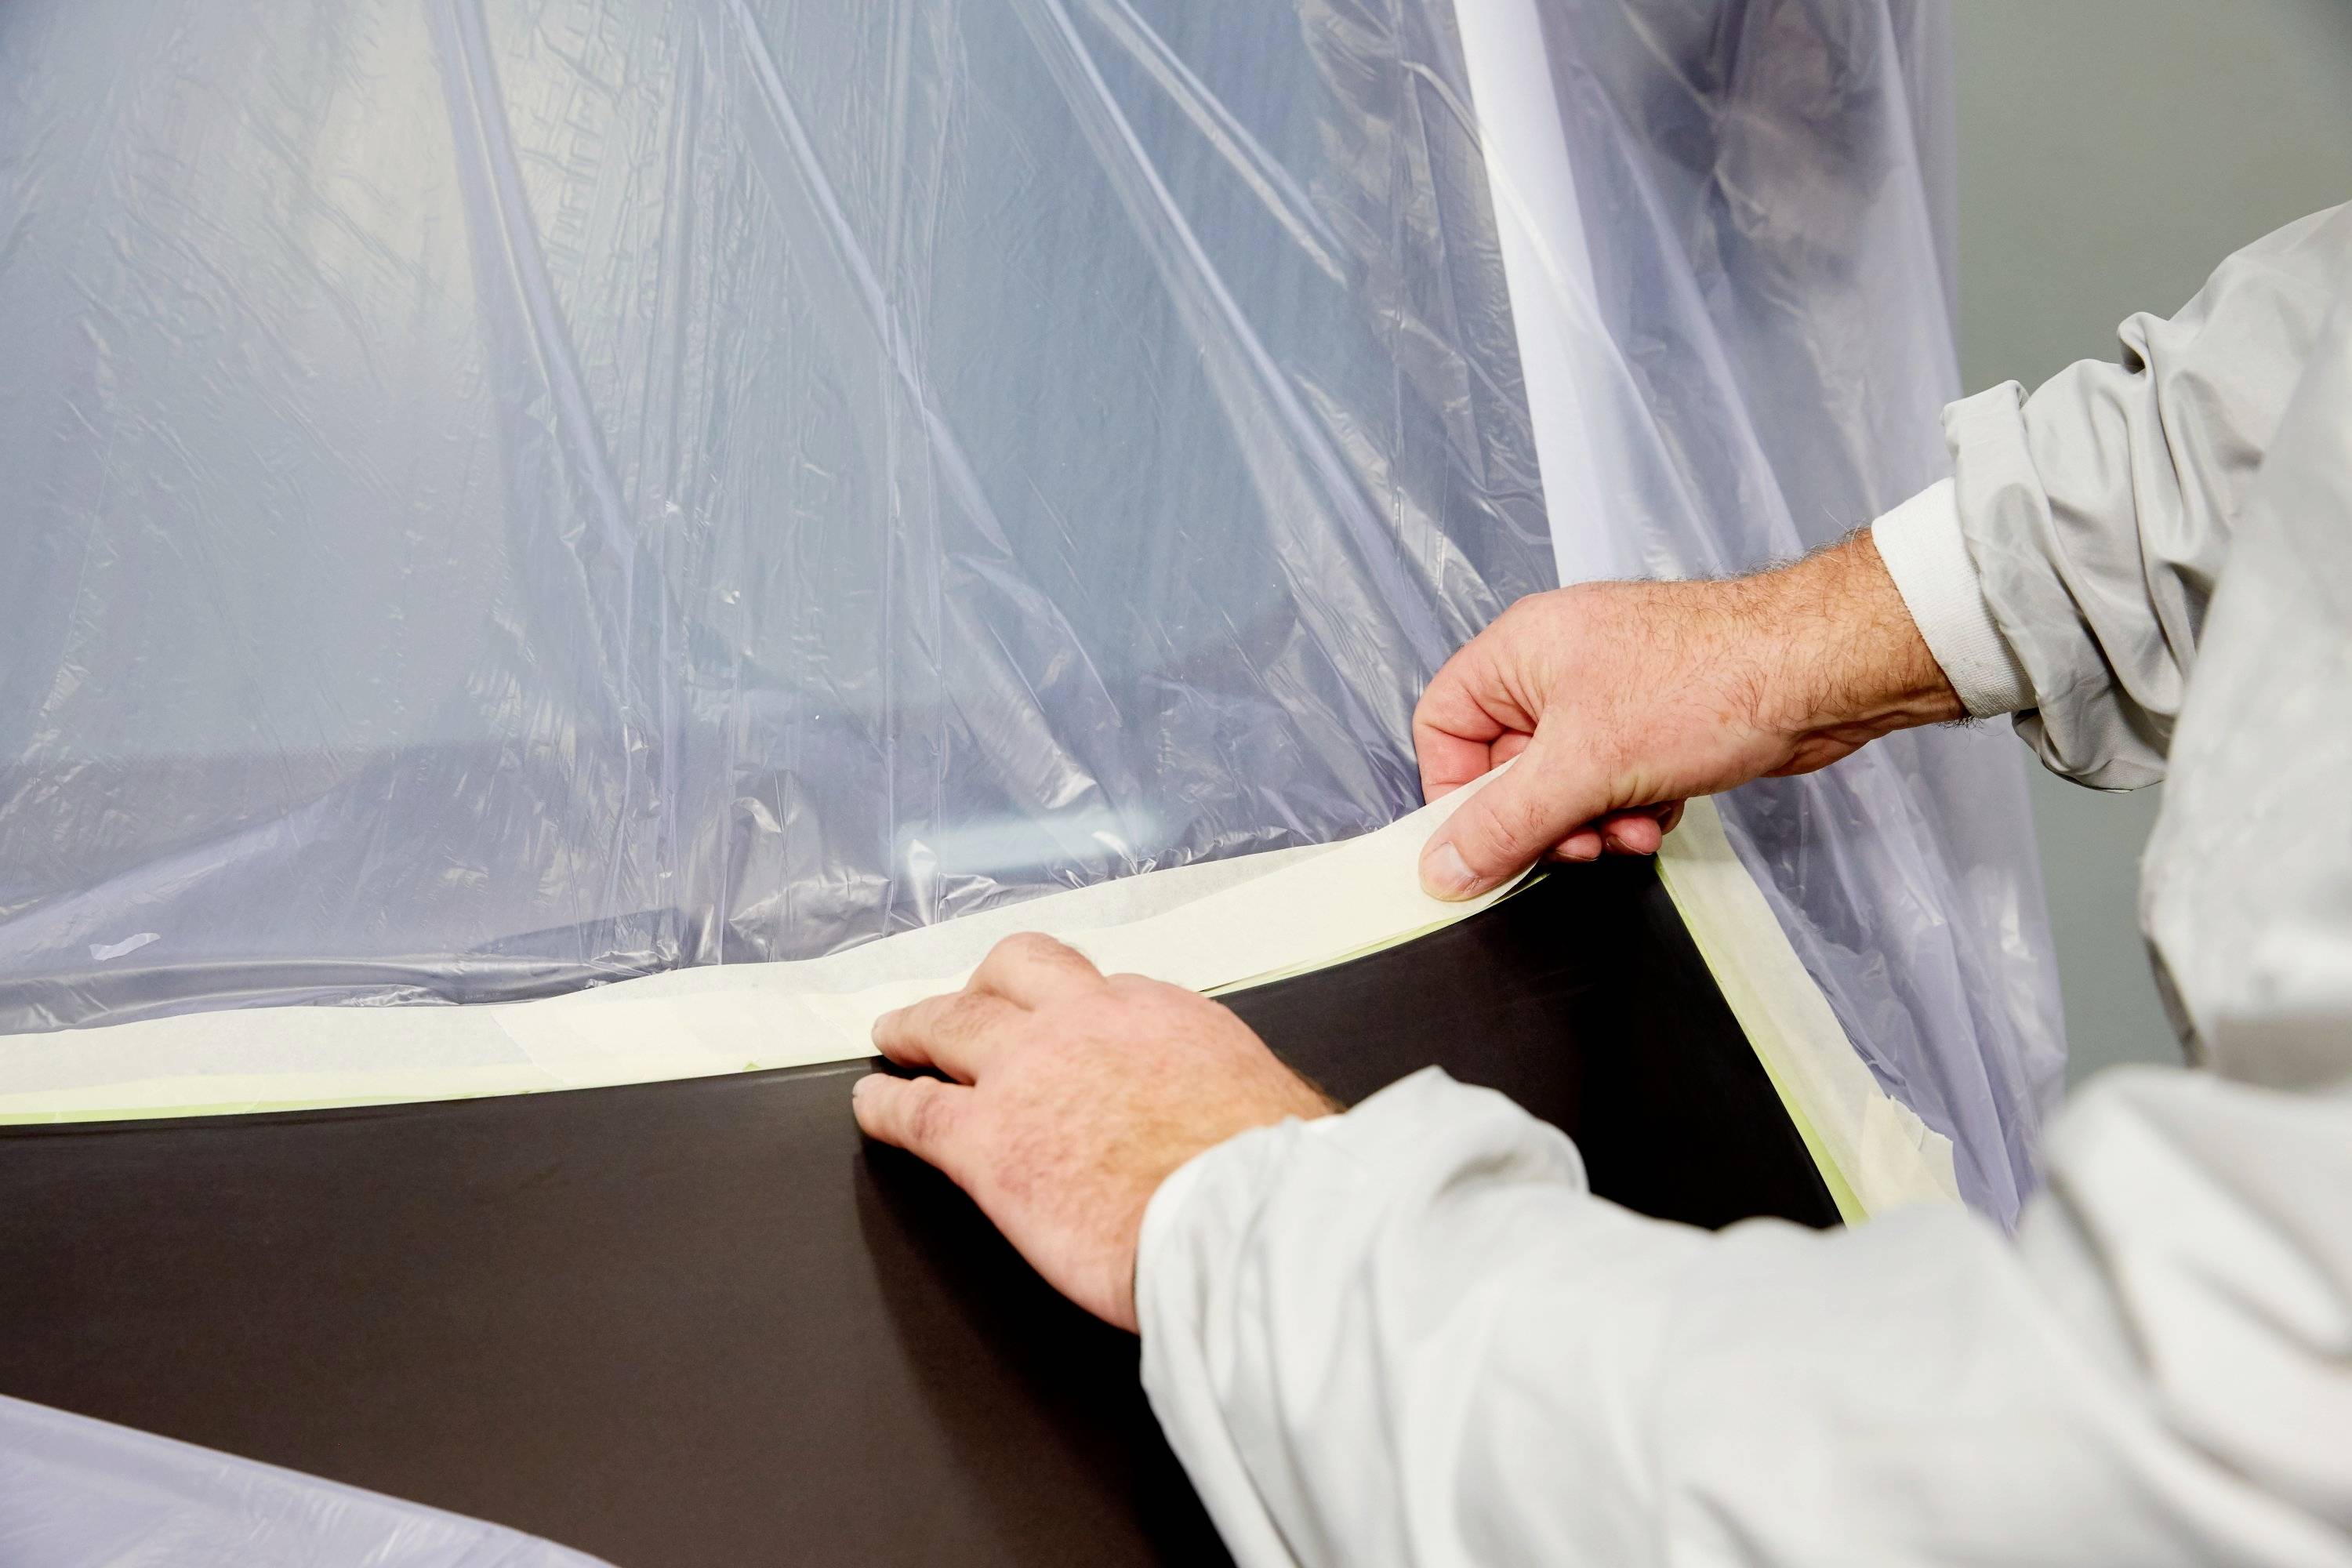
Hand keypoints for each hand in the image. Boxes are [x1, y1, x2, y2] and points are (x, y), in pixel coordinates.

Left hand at [851, 933, 1334, 1331]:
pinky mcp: (985, 1141)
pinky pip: (916, 1108)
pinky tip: (872, 1103)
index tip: (1064, 1021)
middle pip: (1013, 974)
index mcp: (1158, 1016)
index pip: (1099, 991)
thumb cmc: (1265, 1174)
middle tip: (963, 999)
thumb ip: (1223, 1094)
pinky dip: (885, 1102)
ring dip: (917, 1025)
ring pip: (950, 1023)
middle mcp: (1084, 1023)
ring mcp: (1026, 1075)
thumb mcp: (1262, 1100)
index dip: (1070, 1007)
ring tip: (895, 1034)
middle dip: (982, 985)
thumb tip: (1234, 1119)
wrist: (1241, 1214)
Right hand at [1416, 533, 1963, 898]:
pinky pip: (1612, 784)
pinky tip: (1664, 812)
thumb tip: (1440, 869)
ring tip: (1632, 829)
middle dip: (1543, 819)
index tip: (1485, 840)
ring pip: (1563, 785)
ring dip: (1592, 823)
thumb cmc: (1708, 681)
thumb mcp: (1582, 768)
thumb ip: (1502, 825)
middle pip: (1505, 767)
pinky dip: (1631, 810)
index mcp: (1519, 651)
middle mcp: (1556, 666)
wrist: (1818, 672)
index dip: (1455, 791)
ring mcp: (1609, 693)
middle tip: (1577, 845)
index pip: (1443, 726)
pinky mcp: (1655, 722)